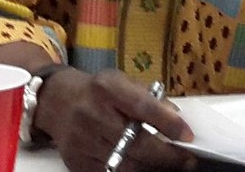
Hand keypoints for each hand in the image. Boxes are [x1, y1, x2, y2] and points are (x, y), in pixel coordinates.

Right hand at [35, 67, 195, 170]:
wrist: (57, 102)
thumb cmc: (97, 90)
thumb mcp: (122, 82)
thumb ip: (149, 97)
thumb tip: (177, 118)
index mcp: (107, 87)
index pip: (142, 107)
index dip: (168, 123)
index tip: (188, 135)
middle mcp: (92, 114)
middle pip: (136, 143)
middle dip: (167, 156)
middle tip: (187, 160)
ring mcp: (82, 142)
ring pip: (126, 165)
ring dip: (153, 169)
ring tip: (171, 167)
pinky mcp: (77, 163)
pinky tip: (146, 170)